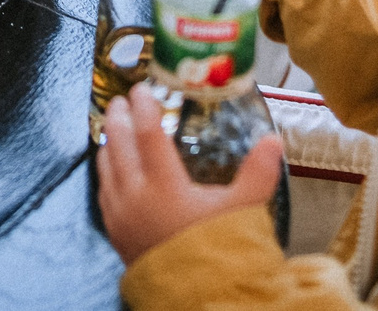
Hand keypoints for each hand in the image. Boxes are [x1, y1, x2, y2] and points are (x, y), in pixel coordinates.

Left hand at [96, 91, 283, 263]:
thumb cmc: (221, 251)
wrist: (199, 297)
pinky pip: (104, 191)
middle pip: (118, 144)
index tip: (142, 88)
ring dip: (109, 141)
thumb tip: (273, 140)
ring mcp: (121, 215)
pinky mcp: (115, 232)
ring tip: (115, 127)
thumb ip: (258, 173)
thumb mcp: (244, 211)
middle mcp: (135, 196)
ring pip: (106, 167)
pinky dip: (106, 170)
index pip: (147, 134)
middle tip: (122, 100)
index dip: (144, 107)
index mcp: (164, 186)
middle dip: (119, 118)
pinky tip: (112, 168)